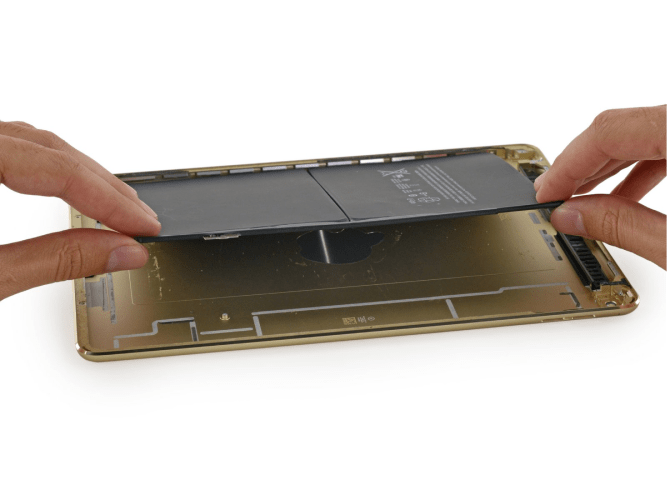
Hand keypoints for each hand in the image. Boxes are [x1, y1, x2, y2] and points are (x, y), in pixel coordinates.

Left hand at [0, 121, 160, 299]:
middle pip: (52, 150)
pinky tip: (69, 187)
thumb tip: (121, 251)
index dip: (110, 202)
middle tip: (141, 218)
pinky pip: (17, 148)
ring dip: (82, 174)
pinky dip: (50, 168)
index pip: (59, 170)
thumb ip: (56, 260)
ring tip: (116, 205)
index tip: (143, 226)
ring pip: (36, 143)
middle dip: (104, 188)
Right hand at [535, 105, 666, 269]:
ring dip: (606, 166)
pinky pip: (666, 141)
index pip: (610, 132)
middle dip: (581, 166)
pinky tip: (622, 194)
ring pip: (643, 132)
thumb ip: (627, 227)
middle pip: (623, 128)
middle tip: (552, 196)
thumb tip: (573, 216)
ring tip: (578, 197)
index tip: (546, 192)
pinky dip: (640, 167)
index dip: (568, 164)